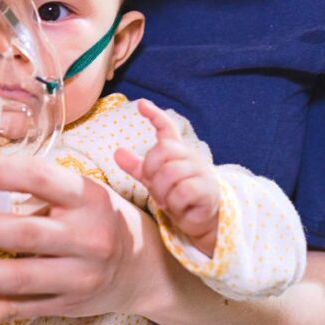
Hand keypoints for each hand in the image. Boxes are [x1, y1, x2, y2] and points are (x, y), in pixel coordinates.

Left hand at [0, 156, 165, 324]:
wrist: (145, 268)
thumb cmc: (102, 218)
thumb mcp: (84, 191)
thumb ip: (40, 188)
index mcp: (87, 198)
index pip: (40, 179)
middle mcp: (85, 238)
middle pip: (25, 233)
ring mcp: (77, 277)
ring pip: (18, 277)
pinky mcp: (65, 305)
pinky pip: (19, 311)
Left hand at [115, 99, 219, 255]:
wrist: (200, 219)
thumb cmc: (176, 194)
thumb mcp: (153, 180)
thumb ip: (137, 166)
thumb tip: (117, 152)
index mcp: (177, 151)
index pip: (167, 128)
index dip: (155, 115)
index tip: (141, 104)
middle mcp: (190, 156)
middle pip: (163, 150)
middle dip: (151, 169)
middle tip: (153, 186)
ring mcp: (201, 172)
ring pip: (171, 173)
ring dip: (162, 192)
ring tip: (167, 200)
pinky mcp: (207, 190)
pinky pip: (182, 192)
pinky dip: (174, 204)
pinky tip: (178, 207)